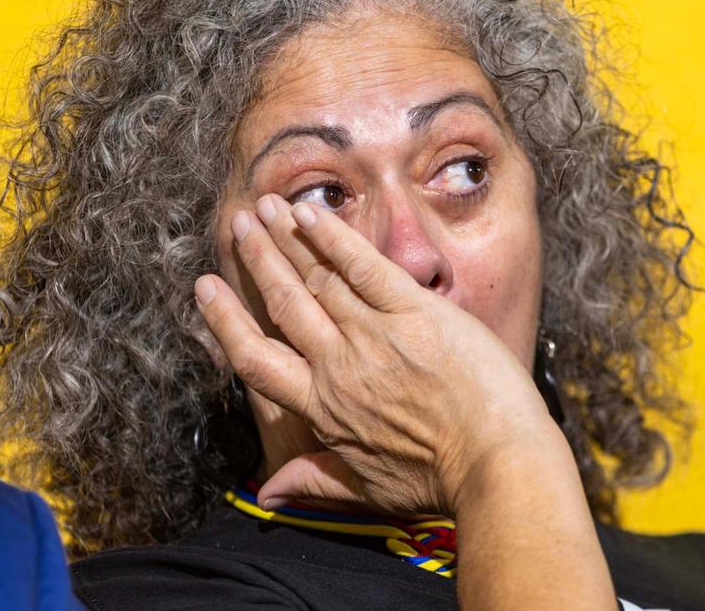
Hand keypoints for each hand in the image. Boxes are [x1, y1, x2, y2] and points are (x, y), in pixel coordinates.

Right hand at [195, 193, 557, 517]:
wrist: (498, 463)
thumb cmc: (440, 482)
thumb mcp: (369, 492)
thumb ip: (315, 482)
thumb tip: (268, 497)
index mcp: (323, 408)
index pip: (257, 358)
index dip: (226, 321)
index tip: (206, 288)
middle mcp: (339, 364)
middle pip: (284, 303)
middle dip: (257, 260)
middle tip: (237, 225)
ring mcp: (375, 333)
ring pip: (317, 277)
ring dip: (287, 239)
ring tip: (264, 207)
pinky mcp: (415, 311)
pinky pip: (364, 266)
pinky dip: (334, 237)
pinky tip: (310, 212)